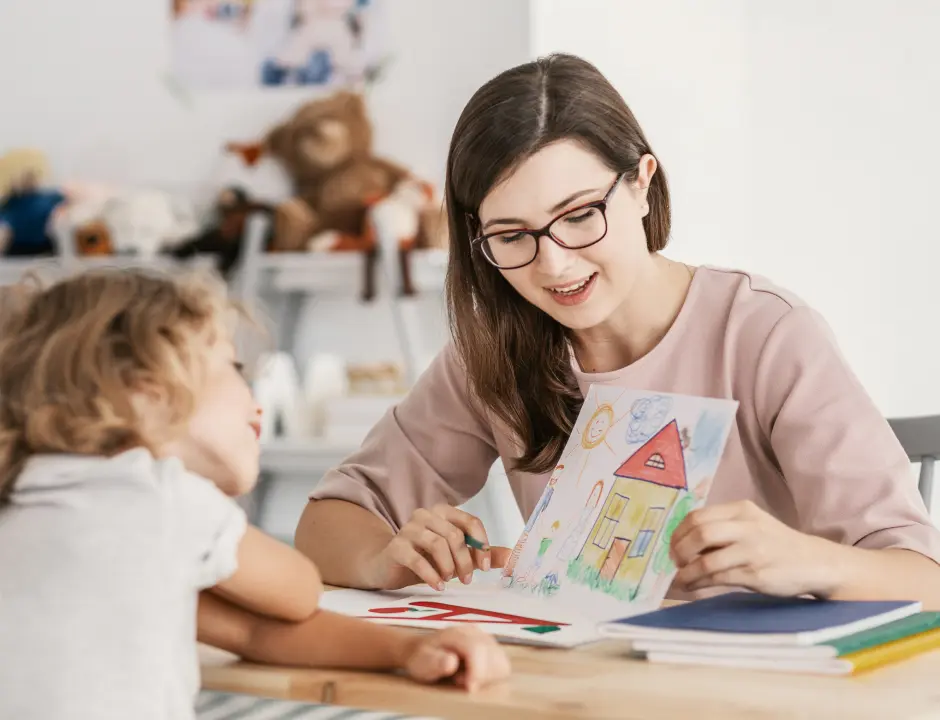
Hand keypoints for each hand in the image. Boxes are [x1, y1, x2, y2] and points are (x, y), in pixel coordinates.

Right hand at [369, 505, 510, 590]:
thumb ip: (483, 554)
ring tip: (449, 580)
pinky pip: (417, 559)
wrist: (388, 567)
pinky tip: (438, 586)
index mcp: (443, 512)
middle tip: (467, 580)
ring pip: (437, 544)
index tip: (486, 567)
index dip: (482, 544)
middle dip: (465, 561)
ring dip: (449, 567)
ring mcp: (408, 529)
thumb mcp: (458, 556)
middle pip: (455, 535)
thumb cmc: (426, 559)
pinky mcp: (395, 547)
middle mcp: (425, 515)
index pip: (470, 522)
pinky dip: (431, 575)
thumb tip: (512, 557)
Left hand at [401, 626, 510, 690]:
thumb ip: (435, 662)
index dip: (477, 671)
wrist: (422, 651)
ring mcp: (486, 639)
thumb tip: (451, 662)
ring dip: (488, 677)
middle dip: (482, 675)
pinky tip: (474, 676)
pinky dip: (492, 676)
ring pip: (502, 662)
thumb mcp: (421, 661)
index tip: (468, 688)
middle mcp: (476, 632)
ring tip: (467, 677)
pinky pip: (502, 666)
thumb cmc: (422, 658)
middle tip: (461, 680)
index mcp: (458, 633)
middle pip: (494, 656)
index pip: (477, 649)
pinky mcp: (492, 649)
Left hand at [670, 500, 839, 596]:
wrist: (815, 562)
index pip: (697, 516)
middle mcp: (746, 526)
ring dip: (686, 572)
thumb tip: (682, 543)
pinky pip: (718, 578)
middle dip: (679, 550)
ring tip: (680, 579)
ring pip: (706, 560)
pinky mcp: (756, 573)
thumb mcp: (751, 525)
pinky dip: (699, 582)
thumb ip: (722, 528)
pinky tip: (693, 586)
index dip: (678, 532)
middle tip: (674, 562)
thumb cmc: (776, 544)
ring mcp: (752, 550)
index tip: (671, 546)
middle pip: (699, 533)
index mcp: (741, 510)